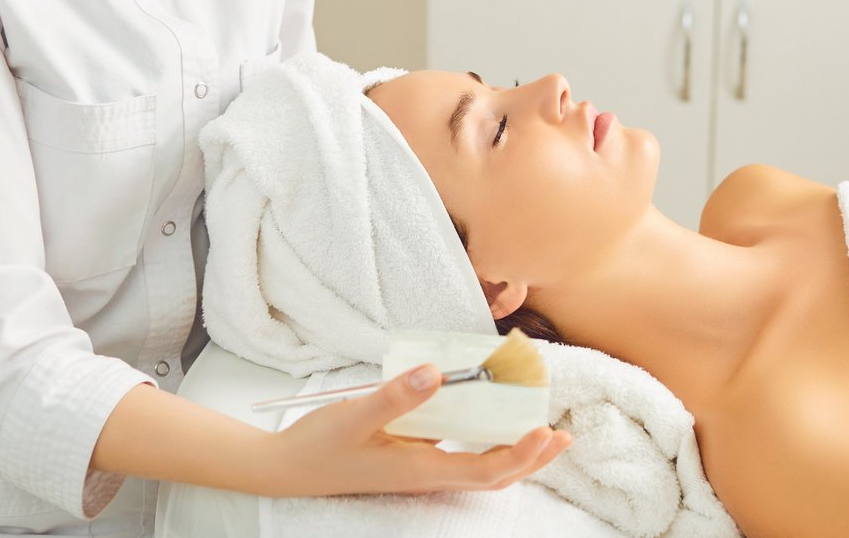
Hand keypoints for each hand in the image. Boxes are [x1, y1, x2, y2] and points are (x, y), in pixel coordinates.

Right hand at [252, 362, 572, 498]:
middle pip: (493, 475)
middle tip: (562, 434)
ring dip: (512, 451)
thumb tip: (435, 373)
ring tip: (539, 428)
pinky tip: (487, 417)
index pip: (485, 470)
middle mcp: (426, 474)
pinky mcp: (410, 459)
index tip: (546, 432)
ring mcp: (419, 469)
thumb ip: (395, 396)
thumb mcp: (354, 416)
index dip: (520, 454)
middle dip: (531, 458)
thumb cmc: (319, 446)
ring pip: (479, 467)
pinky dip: (484, 439)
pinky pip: (459, 453)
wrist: (286, 469)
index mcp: (419, 470)